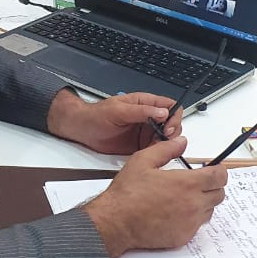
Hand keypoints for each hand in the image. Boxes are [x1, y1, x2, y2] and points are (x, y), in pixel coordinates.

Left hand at [47, 88, 182, 155]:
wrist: (82, 129)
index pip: (170, 106)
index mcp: (145, 103)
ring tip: (155, 148)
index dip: (173, 117)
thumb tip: (162, 112)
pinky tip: (150, 154)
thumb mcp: (118, 110)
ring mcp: (145, 131)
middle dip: (172, 133)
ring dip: (165, 144)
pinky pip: (155, 149)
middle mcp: (148, 117)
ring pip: (166, 138)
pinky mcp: (140, 145)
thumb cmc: (96, 115)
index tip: (167, 128)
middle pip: (172, 123)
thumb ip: (141, 111)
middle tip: (163, 140)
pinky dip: (157, 152)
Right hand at [84, 135, 227, 257]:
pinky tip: (175, 212)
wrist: (116, 222)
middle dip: (212, 186)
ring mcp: (189, 223)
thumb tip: (181, 142)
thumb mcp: (143, 160)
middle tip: (198, 182)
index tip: (213, 169)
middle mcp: (192, 204)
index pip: (219, 177)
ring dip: (203, 202)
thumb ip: (166, 149)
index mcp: (186, 183)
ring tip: (184, 197)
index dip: (219, 171)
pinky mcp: (183, 237)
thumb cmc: (127, 194)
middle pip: (219, 195)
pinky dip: (191, 218)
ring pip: (209, 211)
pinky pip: (197, 226)